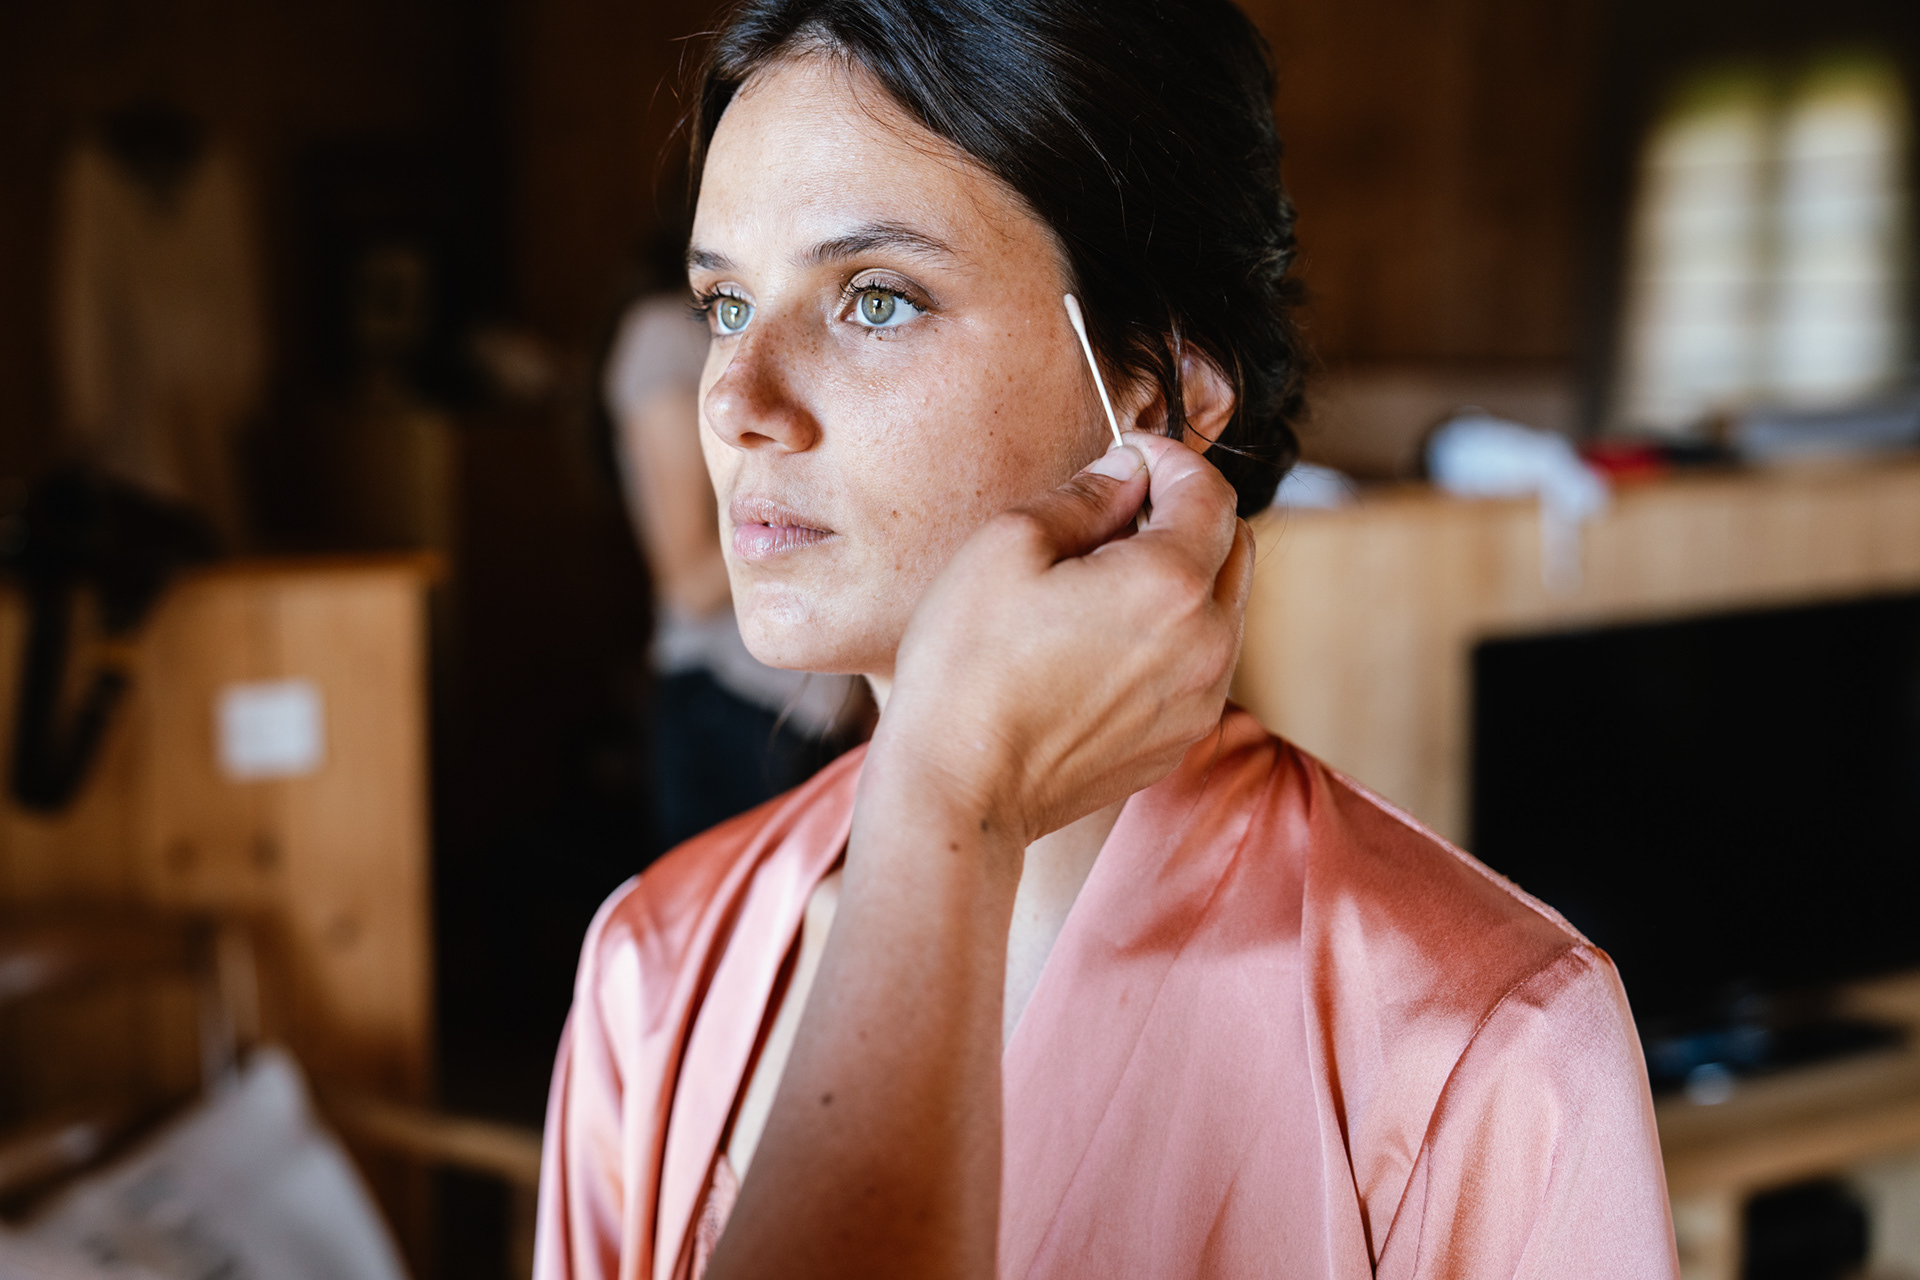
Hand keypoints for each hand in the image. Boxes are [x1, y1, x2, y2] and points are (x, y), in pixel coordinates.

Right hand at [875, 431, 1254, 849]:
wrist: (960, 790)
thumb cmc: (968, 668)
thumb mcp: (1007, 546)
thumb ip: (1084, 495)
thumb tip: (1128, 473)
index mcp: (1171, 585)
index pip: (1210, 492)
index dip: (1171, 459)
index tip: (1131, 455)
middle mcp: (1208, 645)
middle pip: (1234, 547)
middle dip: (1187, 515)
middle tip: (1118, 514)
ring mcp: (1201, 701)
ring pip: (1222, 608)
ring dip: (1182, 579)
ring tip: (1104, 584)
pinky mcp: (1179, 740)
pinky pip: (1199, 666)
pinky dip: (1171, 637)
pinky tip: (1102, 644)